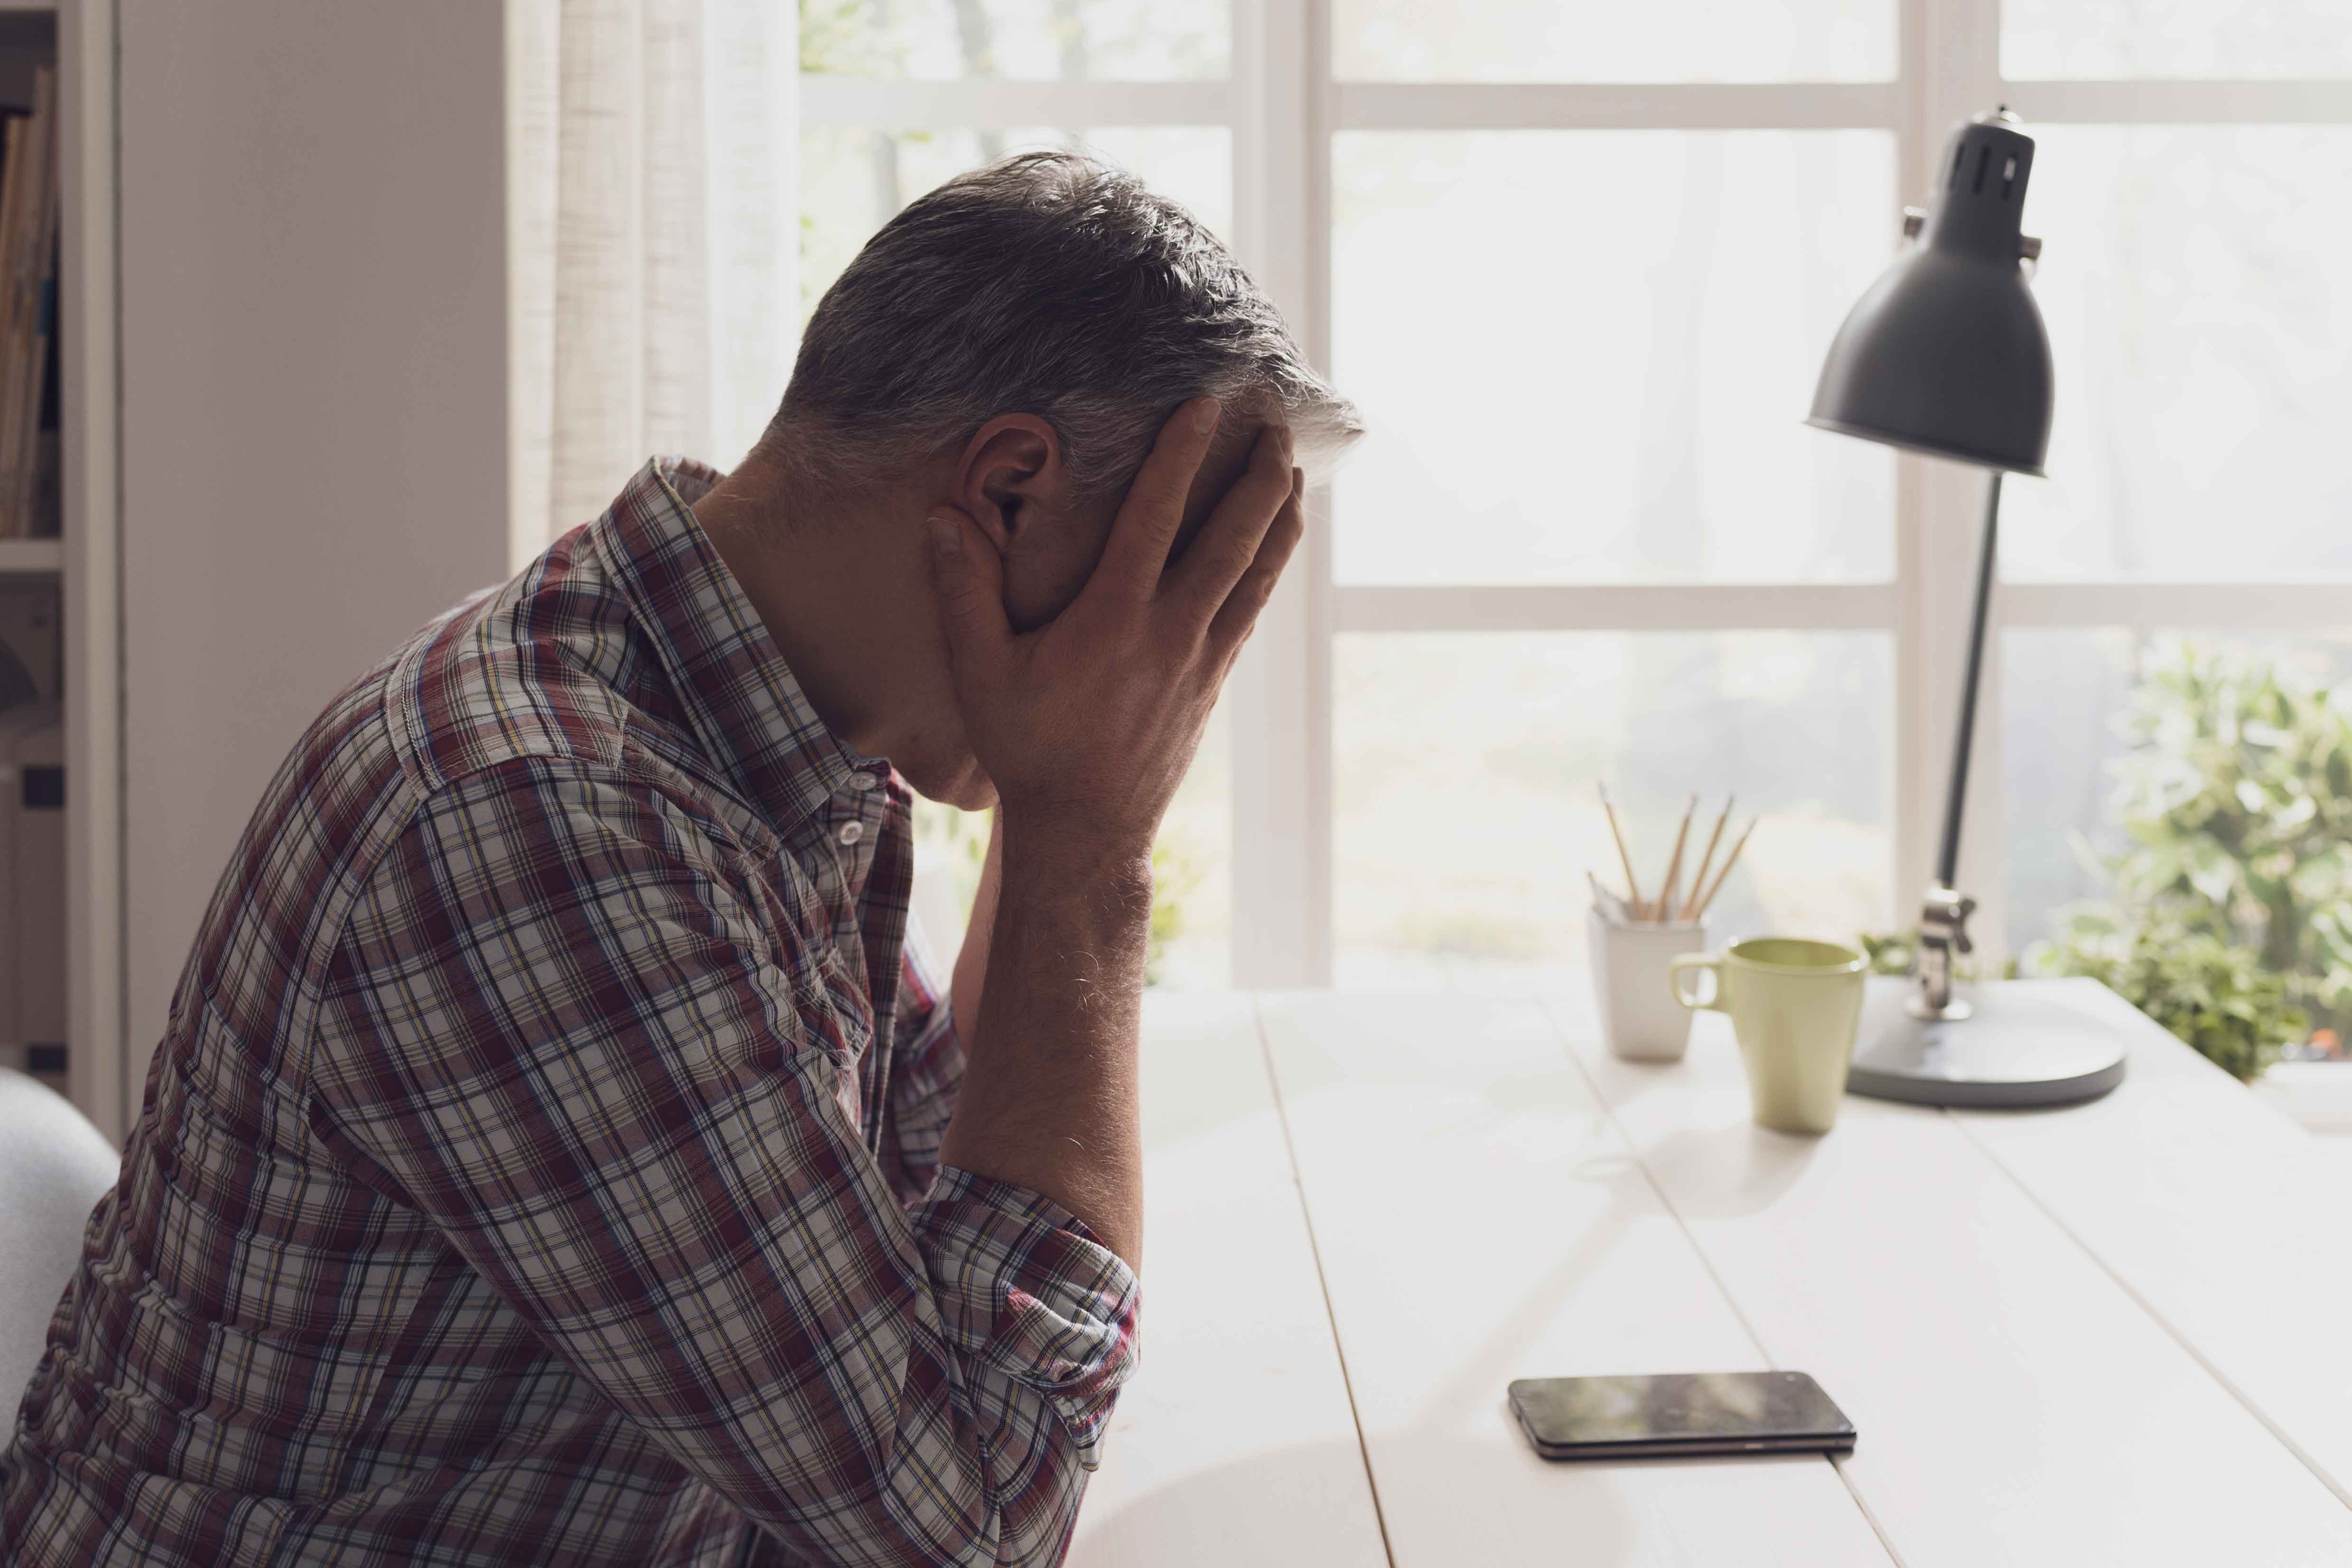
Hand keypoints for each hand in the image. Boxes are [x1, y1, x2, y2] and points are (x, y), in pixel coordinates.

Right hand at [927, 400, 1302, 857]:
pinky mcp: (1212, 684)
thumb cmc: (1028, 751)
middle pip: (1233, 539)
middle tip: (1275, 424)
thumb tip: (945, 519)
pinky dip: (1266, 569)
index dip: (1180, 455)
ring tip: (1293, 469)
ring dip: (1278, 518)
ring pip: (1256, 575)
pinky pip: (1249, 611)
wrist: (1085, 833)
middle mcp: (1171, 634)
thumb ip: (963, 593)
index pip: (1156, 518)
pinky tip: (1271, 546)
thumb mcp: (981, 674)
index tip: (1204, 403)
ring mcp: (1201, 661)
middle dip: (1258, 476)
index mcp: (1115, 620)